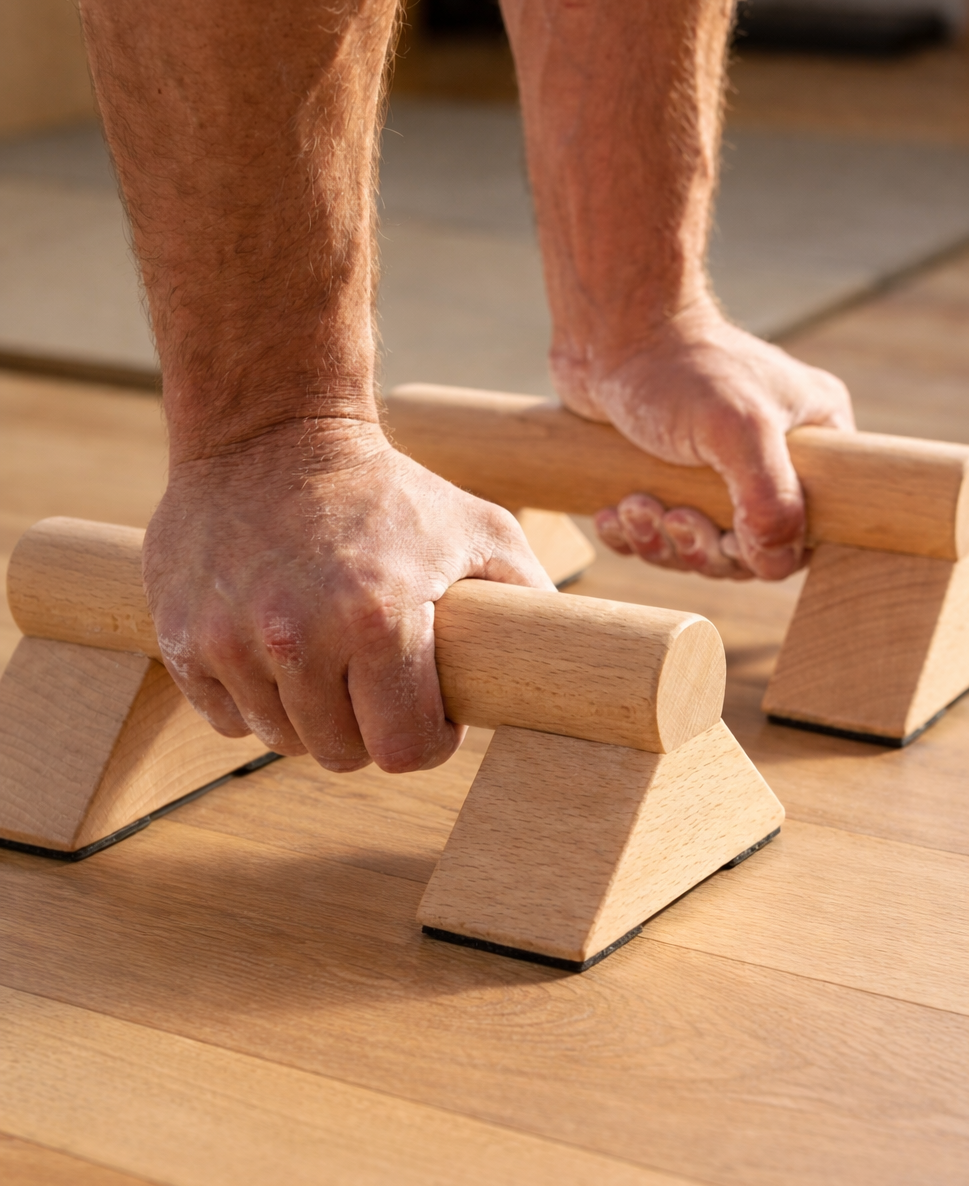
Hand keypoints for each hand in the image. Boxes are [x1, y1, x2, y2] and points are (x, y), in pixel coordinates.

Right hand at [142, 418, 552, 772]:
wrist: (269, 430)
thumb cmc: (388, 488)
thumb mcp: (479, 528)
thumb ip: (529, 597)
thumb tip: (569, 661)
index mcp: (378, 618)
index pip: (403, 750)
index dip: (425, 742)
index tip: (428, 715)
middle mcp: (298, 637)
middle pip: (340, 755)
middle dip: (368, 731)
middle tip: (377, 687)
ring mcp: (231, 640)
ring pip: (280, 740)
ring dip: (309, 717)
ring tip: (327, 663)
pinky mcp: (182, 638)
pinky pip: (225, 717)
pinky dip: (253, 700)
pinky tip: (275, 653)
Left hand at [552, 299, 854, 580]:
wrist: (609, 329)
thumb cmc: (681, 368)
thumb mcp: (739, 429)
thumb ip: (769, 497)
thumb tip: (776, 561)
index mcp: (813, 441)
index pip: (807, 529)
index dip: (764, 552)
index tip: (725, 539)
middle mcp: (771, 457)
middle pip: (747, 548)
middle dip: (701, 547)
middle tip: (671, 518)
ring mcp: (715, 470)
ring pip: (697, 545)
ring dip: (661, 541)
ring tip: (633, 506)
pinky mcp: (664, 476)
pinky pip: (656, 533)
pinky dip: (634, 534)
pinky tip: (612, 514)